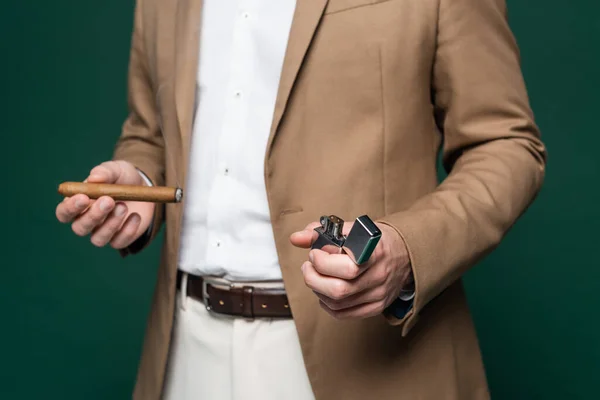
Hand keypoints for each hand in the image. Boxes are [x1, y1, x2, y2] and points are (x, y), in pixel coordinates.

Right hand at [55, 160, 154, 248]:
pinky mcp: (120, 239)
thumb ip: (104, 171)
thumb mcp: (116, 169)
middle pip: (80, 228)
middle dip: (93, 215)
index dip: (69, 208)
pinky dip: (128, 231)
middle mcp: (87, 221)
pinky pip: (119, 242)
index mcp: (78, 204)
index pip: (64, 212)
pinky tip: (135, 216)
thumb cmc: (122, 177)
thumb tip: (93, 178)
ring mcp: (103, 232)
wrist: (145, 187)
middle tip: (109, 200)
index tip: (83, 197)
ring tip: (124, 206)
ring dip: (110, 224)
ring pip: (98, 239)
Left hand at [289, 220, 412, 319]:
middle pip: (338, 290)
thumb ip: (321, 232)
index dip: (324, 263)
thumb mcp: (350, 229)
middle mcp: (379, 275)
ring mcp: (378, 294)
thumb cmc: (373, 240)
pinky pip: (343, 313)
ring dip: (317, 290)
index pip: (348, 267)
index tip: (315, 253)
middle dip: (313, 278)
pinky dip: (327, 304)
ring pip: (337, 303)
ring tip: (315, 276)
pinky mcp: (375, 307)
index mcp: (375, 252)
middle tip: (308, 267)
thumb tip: (296, 238)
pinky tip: (324, 291)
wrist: (404, 254)